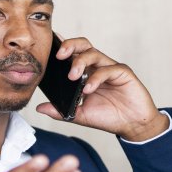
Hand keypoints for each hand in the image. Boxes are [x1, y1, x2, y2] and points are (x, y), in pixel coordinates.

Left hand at [35, 37, 169, 141]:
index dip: (61, 47)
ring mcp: (110, 68)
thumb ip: (60, 111)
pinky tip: (88, 89)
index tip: (48, 48)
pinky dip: (96, 78)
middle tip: (59, 56)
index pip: (72, 54)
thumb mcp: (80, 116)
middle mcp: (97, 66)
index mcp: (86, 72)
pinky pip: (108, 69)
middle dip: (70, 45)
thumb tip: (39, 108)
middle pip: (83, 45)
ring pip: (94, 53)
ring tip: (73, 76)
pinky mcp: (123, 73)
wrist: (132, 125)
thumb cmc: (109, 117)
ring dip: (80, 62)